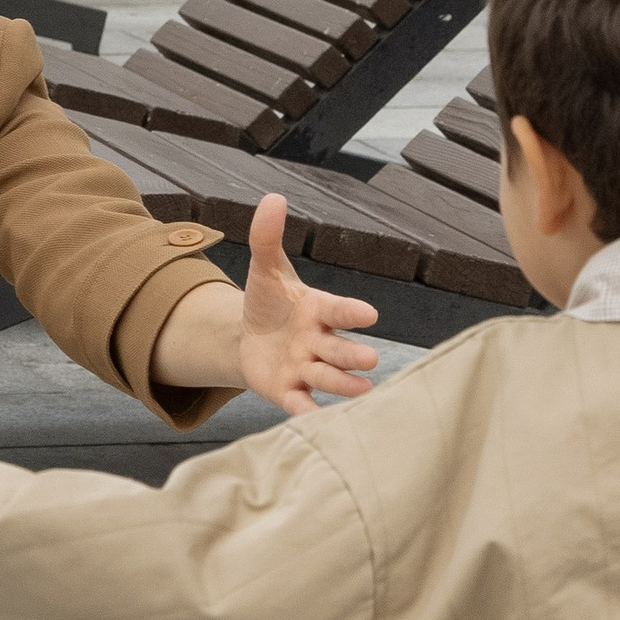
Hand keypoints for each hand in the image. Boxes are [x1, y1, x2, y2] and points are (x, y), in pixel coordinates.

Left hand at [147, 197, 379, 418]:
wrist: (249, 339)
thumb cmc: (269, 302)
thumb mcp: (264, 270)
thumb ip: (267, 238)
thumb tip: (273, 197)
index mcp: (318, 310)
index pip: (339, 311)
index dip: (352, 313)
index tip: (369, 314)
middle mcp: (318, 342)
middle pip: (339, 349)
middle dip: (353, 355)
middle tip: (371, 360)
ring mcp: (305, 369)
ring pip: (327, 378)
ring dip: (344, 385)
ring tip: (363, 391)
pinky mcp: (288, 391)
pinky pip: (300, 403)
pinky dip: (307, 412)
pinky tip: (315, 422)